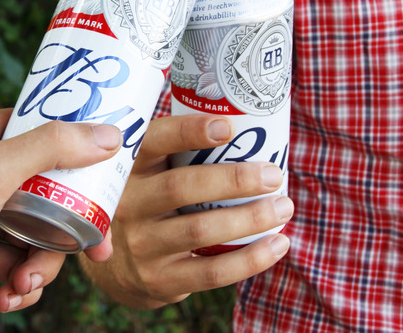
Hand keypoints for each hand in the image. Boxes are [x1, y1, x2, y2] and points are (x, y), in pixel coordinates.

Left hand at [0, 109, 120, 321]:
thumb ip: (51, 148)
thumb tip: (109, 135)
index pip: (51, 133)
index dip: (85, 153)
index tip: (113, 174)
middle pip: (55, 193)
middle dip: (74, 228)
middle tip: (96, 249)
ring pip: (41, 235)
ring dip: (41, 265)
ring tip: (23, 283)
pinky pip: (18, 264)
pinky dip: (20, 283)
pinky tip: (7, 296)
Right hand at [79, 114, 292, 308]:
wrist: (118, 268)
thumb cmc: (152, 204)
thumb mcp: (148, 175)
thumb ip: (177, 153)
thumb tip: (247, 123)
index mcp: (129, 168)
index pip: (154, 143)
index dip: (188, 132)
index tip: (228, 127)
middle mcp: (128, 204)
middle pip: (181, 187)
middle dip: (234, 180)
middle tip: (273, 174)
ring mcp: (141, 244)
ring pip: (200, 230)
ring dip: (250, 219)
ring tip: (284, 207)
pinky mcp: (159, 279)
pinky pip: (211, 271)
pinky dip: (250, 259)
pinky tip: (277, 245)